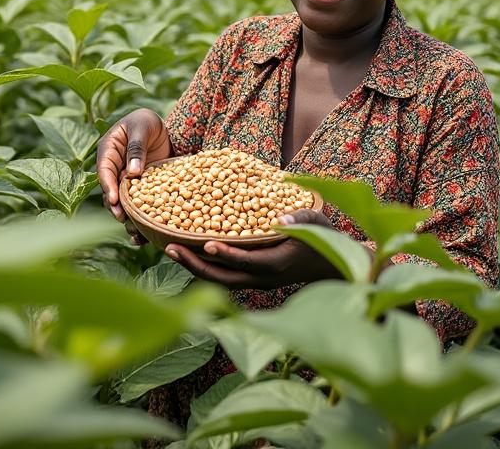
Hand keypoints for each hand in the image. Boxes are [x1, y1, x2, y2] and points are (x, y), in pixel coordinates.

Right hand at [96, 108, 171, 244]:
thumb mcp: (142, 126)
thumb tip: (133, 172)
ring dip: (128, 219)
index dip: (108, 186)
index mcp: (108, 151)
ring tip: (136, 235)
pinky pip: (138, 206)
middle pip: (111, 192)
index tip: (114, 200)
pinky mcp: (140, 190)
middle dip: (117, 208)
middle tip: (124, 220)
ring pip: (123, 204)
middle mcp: (114, 170)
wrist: (160, 127)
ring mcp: (126, 181)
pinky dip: (141, 220)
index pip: (105, 171)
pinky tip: (145, 236)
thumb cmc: (146, 121)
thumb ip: (137, 146)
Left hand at [165, 209, 340, 289]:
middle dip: (195, 265)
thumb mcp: (315, 222)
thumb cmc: (323, 238)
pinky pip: (223, 276)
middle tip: (170, 248)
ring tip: (170, 250)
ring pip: (219, 280)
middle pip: (223, 277)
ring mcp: (256, 281)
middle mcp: (263, 278)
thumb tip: (279, 218)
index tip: (206, 244)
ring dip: (194, 267)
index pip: (247, 262)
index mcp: (277, 263)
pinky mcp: (252, 279)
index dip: (227, 255)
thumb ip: (299, 218)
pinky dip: (204, 266)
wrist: (330, 265)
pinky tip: (188, 252)